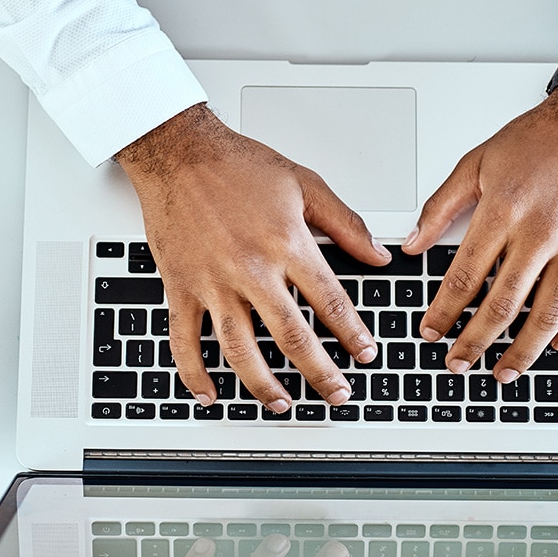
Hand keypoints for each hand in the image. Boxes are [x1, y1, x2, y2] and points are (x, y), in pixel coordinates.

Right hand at [116, 104, 389, 411]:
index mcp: (286, 244)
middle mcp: (251, 270)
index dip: (352, 334)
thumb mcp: (304, 184)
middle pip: (292, 337)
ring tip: (284, 404)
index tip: (365, 354)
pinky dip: (195, 373)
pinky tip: (210, 394)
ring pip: (241, 350)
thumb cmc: (237, 164)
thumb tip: (378, 254)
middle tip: (338, 393)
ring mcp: (213, 284)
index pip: (330, 302)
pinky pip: (184, 341)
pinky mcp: (181, 288)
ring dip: (265, 385)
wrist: (179, 152)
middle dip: (320, 373)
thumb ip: (346, 224)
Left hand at [402, 42, 557, 381]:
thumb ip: (440, 205)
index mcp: (504, 209)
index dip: (443, 312)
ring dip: (522, 351)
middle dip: (474, 342)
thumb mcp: (477, 161)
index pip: (463, 277)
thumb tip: (411, 243)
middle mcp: (542, 231)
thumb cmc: (541, 136)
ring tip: (503, 371)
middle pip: (502, 305)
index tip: (431, 332)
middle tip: (458, 362)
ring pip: (548, 314)